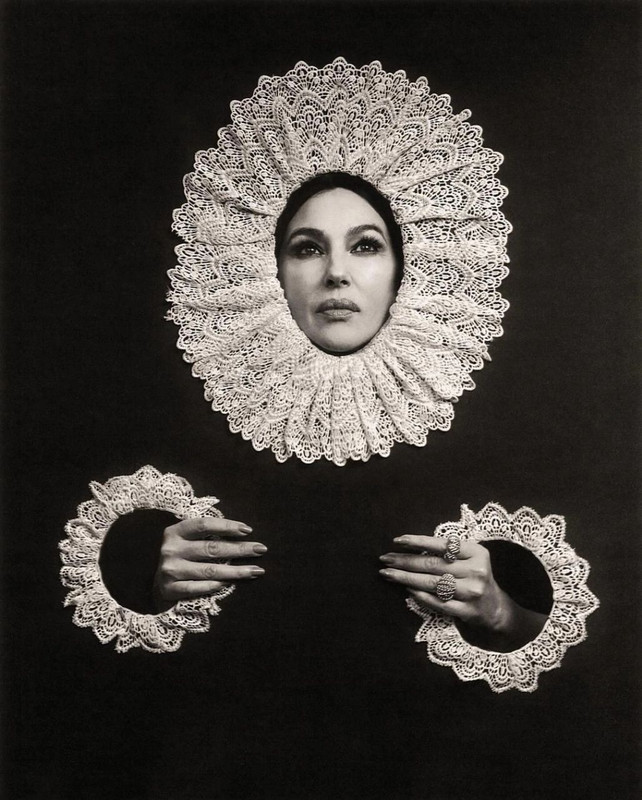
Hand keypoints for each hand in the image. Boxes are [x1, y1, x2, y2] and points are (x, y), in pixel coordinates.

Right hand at [154, 517, 266, 611]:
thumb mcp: (186, 540)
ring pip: (210, 570)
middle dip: (240, 549)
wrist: (155, 583)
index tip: (248, 530)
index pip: (204, 525)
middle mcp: (170, 549)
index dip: (227, 526)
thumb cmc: (180, 557)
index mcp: (175, 532)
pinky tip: (231, 584)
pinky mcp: (170, 589)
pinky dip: (216, 585)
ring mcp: (169, 570)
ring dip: (236, 571)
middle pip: (212, 548)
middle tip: (261, 549)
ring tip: (256, 570)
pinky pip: (199, 588)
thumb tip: (241, 532)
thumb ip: (205, 534)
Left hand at [380, 535, 545, 649]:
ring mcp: (471, 592)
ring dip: (406, 578)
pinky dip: (420, 596)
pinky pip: (437, 602)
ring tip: (388, 574)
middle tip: (385, 559)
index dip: (418, 541)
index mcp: (476, 552)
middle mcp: (475, 571)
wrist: (495, 609)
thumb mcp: (470, 558)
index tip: (397, 540)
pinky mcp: (467, 611)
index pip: (442, 544)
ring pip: (432, 583)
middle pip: (433, 564)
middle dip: (405, 561)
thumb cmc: (474, 577)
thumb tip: (411, 547)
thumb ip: (448, 551)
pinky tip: (406, 590)